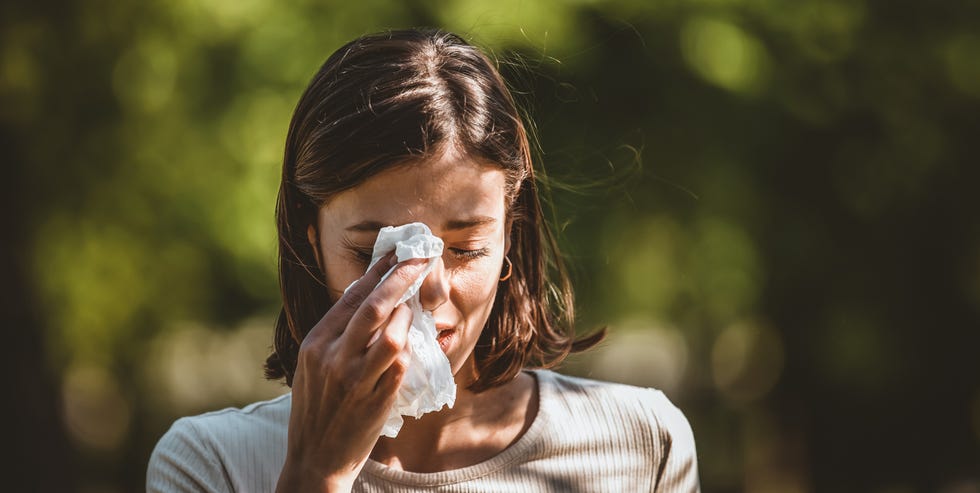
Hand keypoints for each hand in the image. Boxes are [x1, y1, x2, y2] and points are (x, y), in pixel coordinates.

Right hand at [276, 254, 426, 492]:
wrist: (315, 457)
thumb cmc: (317, 407)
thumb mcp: (313, 364)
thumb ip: (336, 334)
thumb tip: (368, 296)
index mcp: (315, 343)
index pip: (351, 296)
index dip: (378, 271)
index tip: (397, 252)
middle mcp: (333, 357)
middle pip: (374, 306)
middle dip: (402, 277)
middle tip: (421, 258)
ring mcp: (355, 378)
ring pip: (392, 333)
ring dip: (408, 315)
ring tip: (414, 308)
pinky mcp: (376, 398)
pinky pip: (401, 363)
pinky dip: (410, 347)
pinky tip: (413, 340)